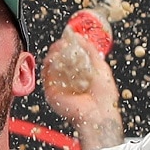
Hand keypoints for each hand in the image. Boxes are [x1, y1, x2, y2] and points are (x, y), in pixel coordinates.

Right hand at [42, 32, 123, 149]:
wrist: (99, 113)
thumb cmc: (104, 96)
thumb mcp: (101, 67)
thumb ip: (90, 51)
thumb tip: (80, 37)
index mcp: (80, 73)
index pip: (70, 55)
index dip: (69, 44)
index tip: (70, 36)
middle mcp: (69, 78)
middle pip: (59, 58)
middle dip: (60, 47)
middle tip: (63, 41)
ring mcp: (59, 84)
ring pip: (50, 64)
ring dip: (53, 53)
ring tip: (59, 47)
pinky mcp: (51, 91)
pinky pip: (46, 75)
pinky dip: (48, 64)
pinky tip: (54, 57)